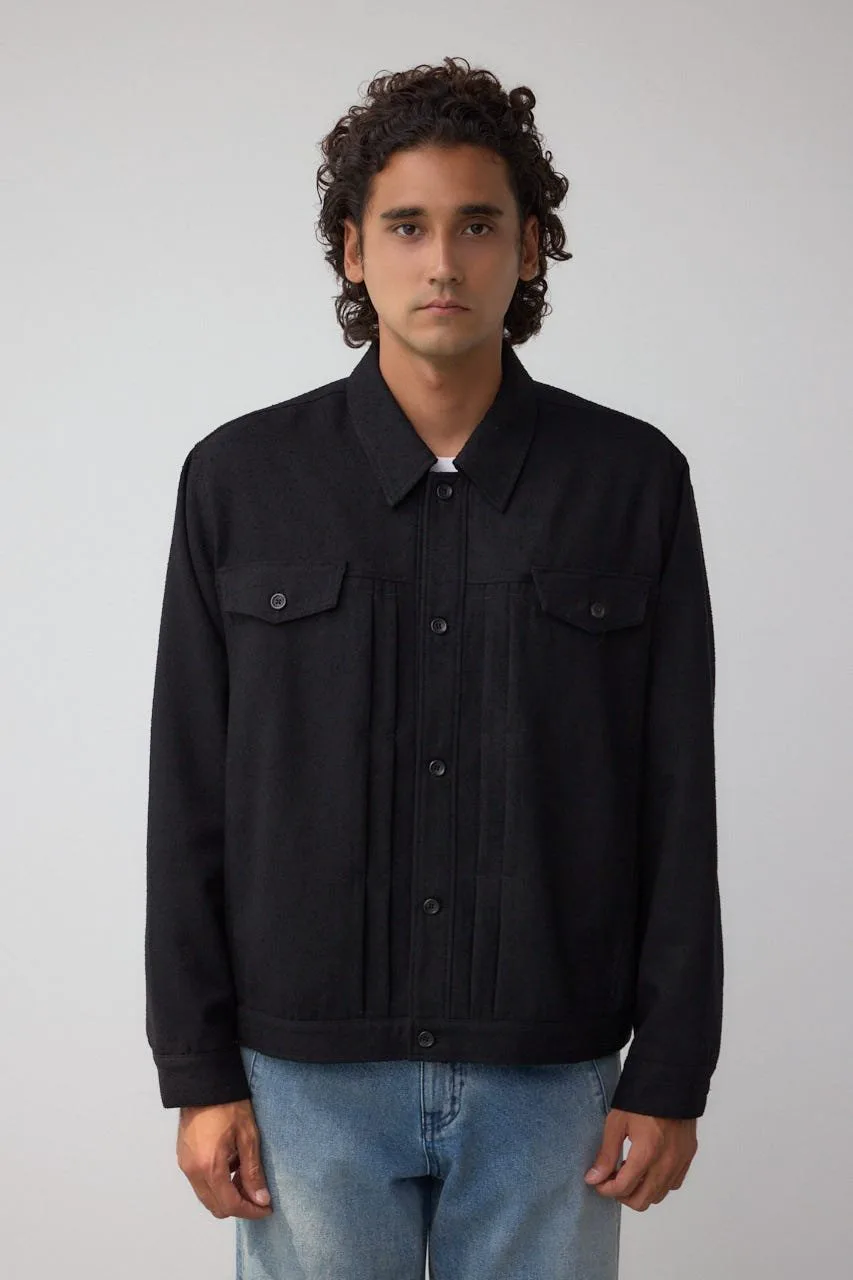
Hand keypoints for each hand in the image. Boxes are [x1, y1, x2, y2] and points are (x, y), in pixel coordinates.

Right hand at [177, 1099, 273, 1218]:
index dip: (250, 1211)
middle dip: (239, 1205)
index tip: (266, 1208)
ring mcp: (185, 1166)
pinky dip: (216, 1184)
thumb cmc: (228, 1105)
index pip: (230, 1204)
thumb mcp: (248, 1136)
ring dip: (227, 1195)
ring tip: (246, 1176)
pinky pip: (200, 1183)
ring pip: (207, 1196)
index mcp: (209, 1167)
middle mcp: (192, 1172)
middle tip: (258, 1194)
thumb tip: (261, 1199)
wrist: (203, 1084)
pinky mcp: (183, 1159)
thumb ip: (252, 1171)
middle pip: (216, 1207)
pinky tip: (231, 1165)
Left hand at [584, 1108, 697, 1210]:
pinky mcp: (688, 1158)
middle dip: (622, 1195)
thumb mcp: (616, 1122)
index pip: (623, 1188)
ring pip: (658, 1196)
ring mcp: (680, 1162)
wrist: (672, 1082)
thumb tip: (594, 1179)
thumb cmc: (641, 1099)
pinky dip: (658, 1184)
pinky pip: (673, 1184)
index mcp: (646, 1153)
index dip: (605, 1189)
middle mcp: (666, 1163)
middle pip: (641, 1201)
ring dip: (640, 1190)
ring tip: (629, 1170)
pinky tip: (648, 1167)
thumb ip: (606, 1154)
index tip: (597, 1182)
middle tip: (611, 1179)